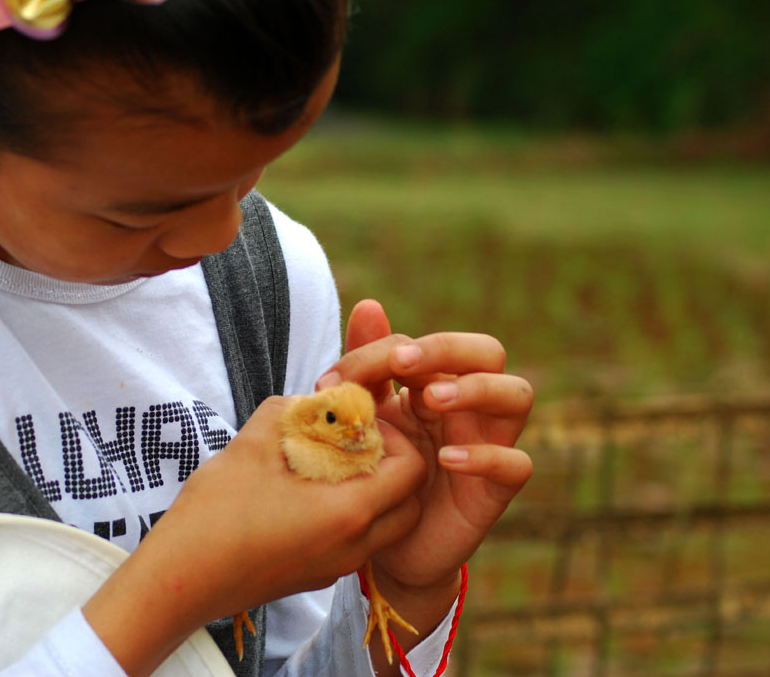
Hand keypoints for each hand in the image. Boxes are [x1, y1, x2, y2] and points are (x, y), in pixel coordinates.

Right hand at [83, 394, 426, 675]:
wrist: (181, 580)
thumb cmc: (216, 511)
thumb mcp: (252, 444)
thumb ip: (289, 410)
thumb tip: (310, 401)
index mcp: (349, 512)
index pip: (413, 471)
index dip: (398, 439)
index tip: (362, 424)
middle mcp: (354, 546)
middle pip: (410, 504)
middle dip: (396, 469)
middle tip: (358, 445)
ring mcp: (337, 567)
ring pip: (386, 528)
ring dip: (376, 494)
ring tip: (333, 467)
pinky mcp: (318, 577)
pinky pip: (357, 544)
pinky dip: (352, 516)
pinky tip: (308, 494)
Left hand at [316, 299, 533, 591]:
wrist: (385, 546)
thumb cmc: (378, 473)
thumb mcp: (364, 419)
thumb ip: (367, 367)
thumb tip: (369, 304)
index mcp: (436, 383)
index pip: (428, 345)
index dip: (383, 352)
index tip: (334, 382)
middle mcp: (469, 407)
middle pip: (488, 352)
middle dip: (448, 349)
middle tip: (403, 365)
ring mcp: (488, 444)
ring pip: (517, 395)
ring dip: (476, 389)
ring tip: (430, 401)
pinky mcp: (495, 490)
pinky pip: (516, 464)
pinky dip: (485, 456)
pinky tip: (444, 458)